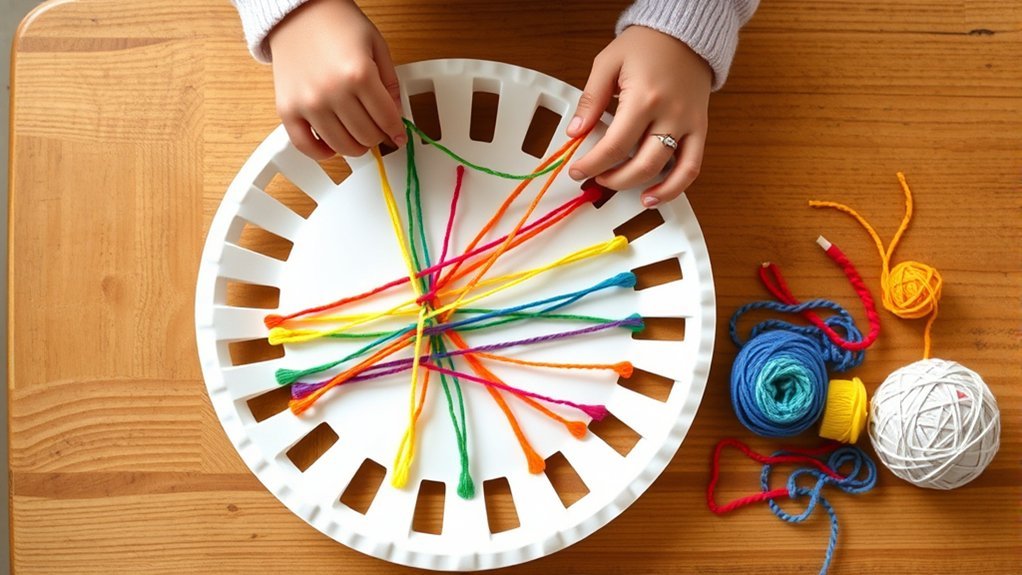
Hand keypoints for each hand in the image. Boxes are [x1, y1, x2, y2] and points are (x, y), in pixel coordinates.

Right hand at [268, 0, 405, 158]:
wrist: (297, 12)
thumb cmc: (337, 24)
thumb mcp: (376, 45)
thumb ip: (390, 83)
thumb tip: (395, 117)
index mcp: (359, 74)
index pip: (387, 119)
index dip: (396, 131)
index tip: (397, 135)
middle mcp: (332, 92)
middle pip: (366, 136)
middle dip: (377, 136)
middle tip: (376, 128)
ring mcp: (308, 103)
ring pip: (342, 146)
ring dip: (355, 146)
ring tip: (357, 134)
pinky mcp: (287, 109)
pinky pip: (305, 146)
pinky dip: (322, 153)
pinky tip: (331, 146)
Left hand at [567, 26, 712, 206]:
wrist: (685, 33)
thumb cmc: (647, 45)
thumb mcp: (608, 64)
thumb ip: (591, 100)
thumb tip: (575, 131)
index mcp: (644, 98)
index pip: (613, 146)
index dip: (592, 165)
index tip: (577, 170)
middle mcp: (669, 115)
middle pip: (639, 165)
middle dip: (612, 179)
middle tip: (594, 177)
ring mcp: (688, 124)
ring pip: (667, 171)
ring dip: (639, 187)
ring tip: (620, 188)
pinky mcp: (699, 129)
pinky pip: (692, 167)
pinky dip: (675, 187)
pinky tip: (655, 195)